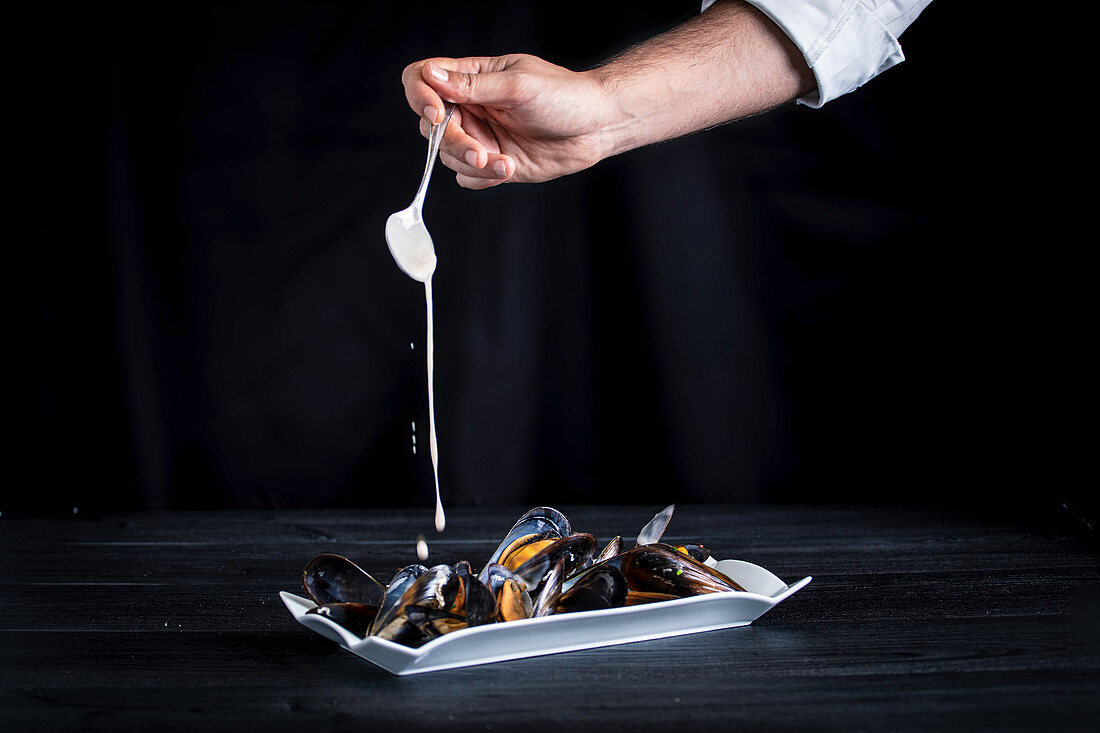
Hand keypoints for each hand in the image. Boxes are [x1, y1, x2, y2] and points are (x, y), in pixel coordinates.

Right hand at [401, 54, 614, 189]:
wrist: (595, 127)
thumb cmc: (564, 96)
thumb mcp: (519, 85)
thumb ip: (473, 85)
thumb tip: (431, 75)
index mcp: (472, 77)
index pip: (421, 79)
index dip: (420, 96)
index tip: (437, 114)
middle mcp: (470, 107)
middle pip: (429, 126)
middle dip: (452, 142)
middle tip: (481, 151)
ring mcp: (480, 136)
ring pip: (447, 156)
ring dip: (472, 164)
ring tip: (505, 162)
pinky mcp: (493, 162)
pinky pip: (467, 177)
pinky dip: (482, 178)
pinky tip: (509, 168)